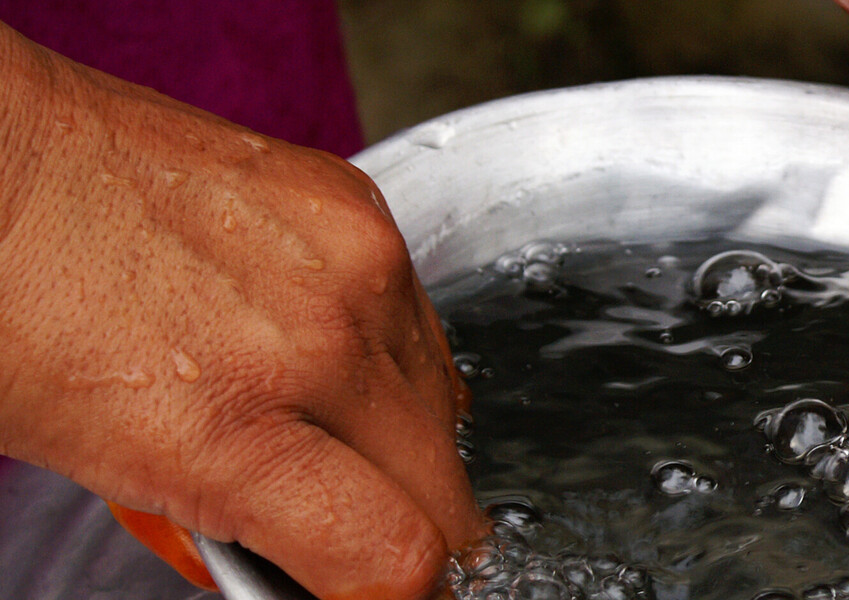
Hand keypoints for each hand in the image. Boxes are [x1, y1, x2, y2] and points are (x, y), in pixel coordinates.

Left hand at [0, 26, 481, 599]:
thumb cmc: (11, 306)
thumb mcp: (103, 462)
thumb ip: (232, 520)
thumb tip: (318, 563)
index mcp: (225, 425)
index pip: (398, 556)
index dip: (393, 595)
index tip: (374, 593)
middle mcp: (314, 340)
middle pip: (445, 493)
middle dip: (404, 527)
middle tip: (341, 529)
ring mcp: (354, 264)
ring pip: (447, 410)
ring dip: (401, 443)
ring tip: (311, 426)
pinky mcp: (364, 209)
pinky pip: (424, 325)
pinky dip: (387, 360)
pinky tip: (314, 349)